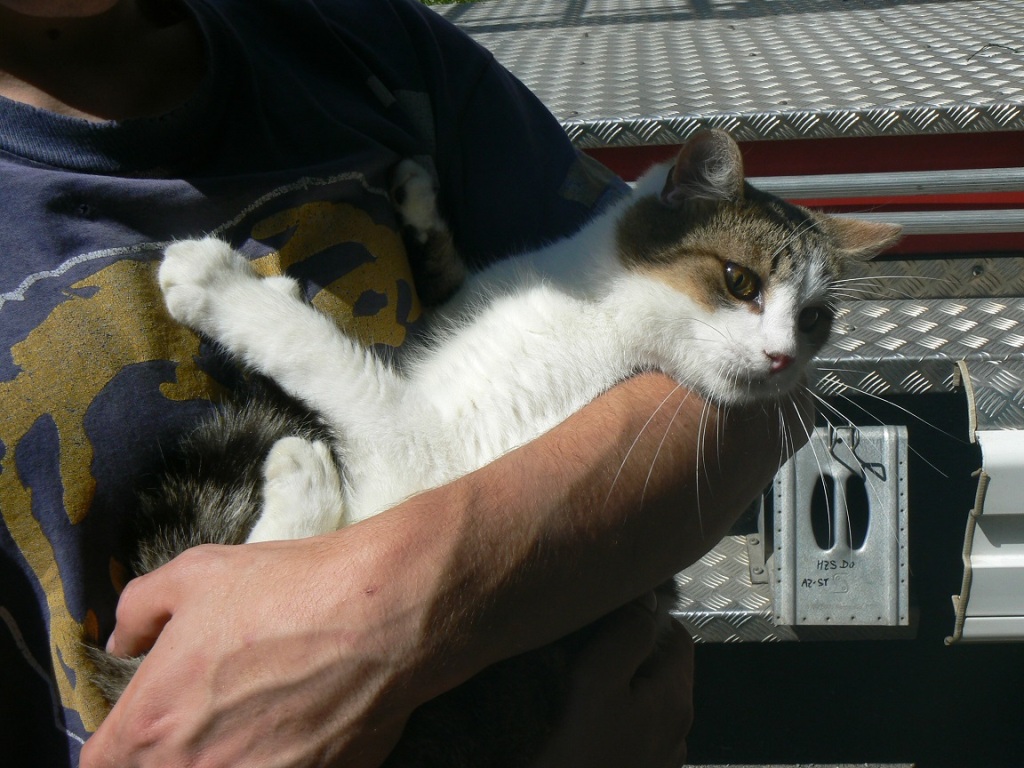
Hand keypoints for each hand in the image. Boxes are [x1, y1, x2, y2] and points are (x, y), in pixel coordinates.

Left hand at [80, 513, 444, 767]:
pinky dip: (285, 758)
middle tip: (211, 713)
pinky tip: (302, 722)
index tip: (148, 721)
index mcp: (152, 722)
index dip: (124, 738)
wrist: (380, 612)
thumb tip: (124, 639)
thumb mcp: (195, 573)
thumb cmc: (287, 589)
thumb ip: (138, 610)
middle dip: (176, 749)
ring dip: (230, 756)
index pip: (101, 762)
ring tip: (260, 719)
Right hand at [532, 597, 693, 767]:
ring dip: (624, 685)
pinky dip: (617, 716)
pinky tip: (585, 721)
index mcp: (676, 698)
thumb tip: (645, 598)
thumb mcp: (598, 682)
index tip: (609, 616)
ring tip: (582, 680)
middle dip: (633, 651)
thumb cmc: (580, 755)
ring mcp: (661, 756)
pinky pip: (635, 730)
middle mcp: (679, 727)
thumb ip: (625, 636)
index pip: (678, 636)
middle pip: (665, 668)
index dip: (647, 619)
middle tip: (590, 645)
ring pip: (649, 701)